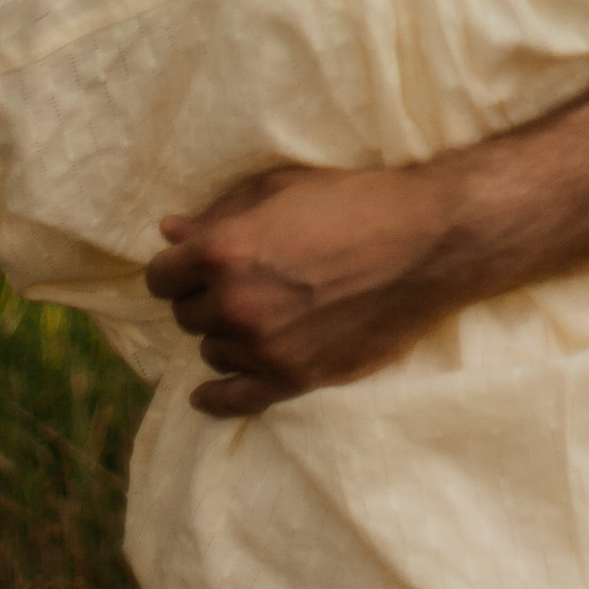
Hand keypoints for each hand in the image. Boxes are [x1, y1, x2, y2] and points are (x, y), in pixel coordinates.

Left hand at [146, 162, 460, 417]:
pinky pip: (236, 400)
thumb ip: (219, 214)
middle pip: (187, 315)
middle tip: (240, 282)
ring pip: (213, 351)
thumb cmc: (354, 202)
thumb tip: (169, 232)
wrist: (426, 243)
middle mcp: (236, 304)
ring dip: (226, 333)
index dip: (177, 267)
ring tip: (260, 312)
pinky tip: (205, 395)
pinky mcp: (295, 378)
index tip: (191, 266)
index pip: (162, 276)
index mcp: (225, 251)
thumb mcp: (281, 188)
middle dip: (204, 297)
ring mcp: (265, 348)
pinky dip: (216, 398)